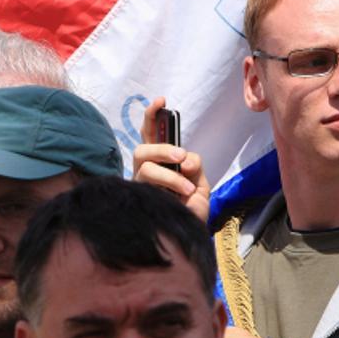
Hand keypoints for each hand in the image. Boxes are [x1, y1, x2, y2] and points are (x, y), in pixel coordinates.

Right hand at [132, 97, 210, 223]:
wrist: (189, 236)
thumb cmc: (191, 208)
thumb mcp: (200, 183)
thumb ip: (193, 165)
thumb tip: (184, 160)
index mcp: (161, 161)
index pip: (151, 134)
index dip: (152, 116)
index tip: (162, 100)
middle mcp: (145, 171)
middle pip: (143, 148)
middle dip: (162, 149)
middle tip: (181, 157)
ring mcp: (140, 186)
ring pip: (145, 167)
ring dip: (169, 175)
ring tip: (187, 188)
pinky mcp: (138, 199)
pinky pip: (149, 186)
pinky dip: (170, 187)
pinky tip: (182, 198)